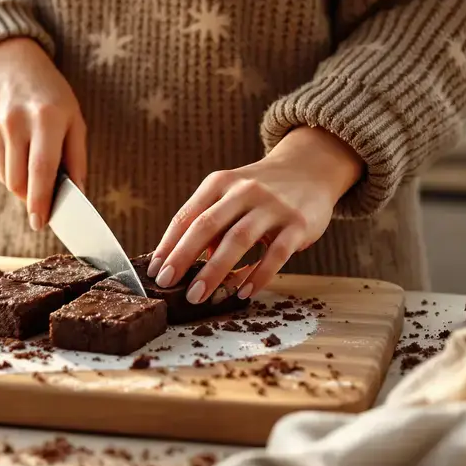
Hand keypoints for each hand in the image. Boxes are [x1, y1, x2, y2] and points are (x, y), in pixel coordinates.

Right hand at [0, 37, 87, 230]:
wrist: (6, 60)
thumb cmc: (48, 92)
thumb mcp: (73, 117)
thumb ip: (76, 157)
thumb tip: (77, 195)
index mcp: (46, 117)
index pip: (41, 170)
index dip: (41, 201)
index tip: (42, 222)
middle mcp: (15, 122)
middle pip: (18, 181)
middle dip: (30, 196)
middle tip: (42, 195)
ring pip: (4, 177)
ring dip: (18, 179)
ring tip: (28, 154)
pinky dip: (6, 164)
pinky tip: (13, 143)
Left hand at [148, 127, 362, 303]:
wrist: (311, 169)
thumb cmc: (260, 191)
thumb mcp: (231, 195)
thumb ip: (210, 225)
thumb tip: (187, 262)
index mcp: (220, 183)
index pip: (187, 216)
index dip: (168, 244)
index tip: (155, 271)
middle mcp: (244, 190)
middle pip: (207, 225)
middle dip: (183, 257)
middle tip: (167, 283)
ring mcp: (272, 206)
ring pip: (238, 239)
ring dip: (214, 270)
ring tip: (197, 295)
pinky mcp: (298, 224)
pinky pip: (275, 254)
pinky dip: (258, 275)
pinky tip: (243, 293)